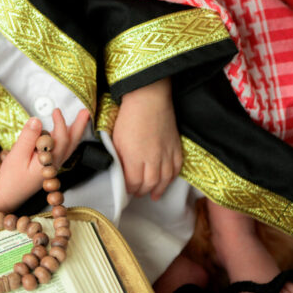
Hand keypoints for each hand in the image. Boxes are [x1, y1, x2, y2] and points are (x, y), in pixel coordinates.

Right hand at [0, 109, 90, 211]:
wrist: (6, 195)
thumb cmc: (10, 178)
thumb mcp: (16, 155)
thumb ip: (28, 137)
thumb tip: (36, 120)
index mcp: (48, 162)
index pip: (61, 139)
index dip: (60, 123)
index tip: (56, 111)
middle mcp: (53, 165)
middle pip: (71, 144)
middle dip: (79, 127)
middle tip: (86, 113)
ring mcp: (51, 167)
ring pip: (67, 148)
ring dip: (74, 133)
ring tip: (79, 120)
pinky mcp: (46, 167)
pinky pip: (60, 151)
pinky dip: (65, 141)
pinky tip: (62, 135)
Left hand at [111, 79, 181, 199]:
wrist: (149, 98)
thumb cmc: (128, 116)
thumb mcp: (115, 138)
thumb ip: (118, 157)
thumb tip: (119, 170)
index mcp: (133, 158)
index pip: (132, 182)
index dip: (128, 188)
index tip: (125, 189)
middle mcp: (152, 159)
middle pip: (149, 184)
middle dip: (142, 191)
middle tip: (137, 194)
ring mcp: (166, 154)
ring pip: (164, 179)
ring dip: (157, 189)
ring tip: (153, 195)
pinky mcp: (176, 147)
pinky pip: (176, 169)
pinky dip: (171, 178)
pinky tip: (166, 181)